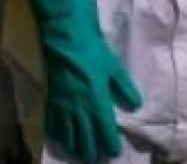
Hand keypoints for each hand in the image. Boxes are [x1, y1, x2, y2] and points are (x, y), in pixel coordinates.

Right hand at [22, 0, 141, 162]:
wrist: (64, 35)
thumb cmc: (91, 49)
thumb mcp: (112, 65)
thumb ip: (123, 86)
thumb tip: (135, 104)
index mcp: (96, 98)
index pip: (104, 130)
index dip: (109, 143)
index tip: (113, 151)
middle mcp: (78, 106)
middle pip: (84, 138)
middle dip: (91, 151)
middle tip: (96, 158)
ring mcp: (62, 104)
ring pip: (67, 134)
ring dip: (74, 146)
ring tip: (79, 154)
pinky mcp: (50, 98)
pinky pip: (52, 122)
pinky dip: (56, 133)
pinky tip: (59, 138)